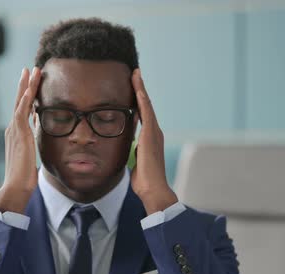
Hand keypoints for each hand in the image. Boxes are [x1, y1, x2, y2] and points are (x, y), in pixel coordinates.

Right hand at [0, 67, 40, 212]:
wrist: (16, 186)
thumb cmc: (23, 175)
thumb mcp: (31, 153)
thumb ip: (32, 140)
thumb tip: (38, 130)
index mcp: (16, 133)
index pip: (23, 109)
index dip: (27, 95)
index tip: (33, 83)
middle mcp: (13, 129)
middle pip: (20, 101)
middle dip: (25, 84)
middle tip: (29, 69)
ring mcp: (14, 130)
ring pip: (21, 102)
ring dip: (26, 85)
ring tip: (31, 70)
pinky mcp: (18, 134)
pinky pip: (22, 112)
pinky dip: (26, 99)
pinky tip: (30, 88)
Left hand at [130, 68, 177, 213]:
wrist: (154, 189)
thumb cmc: (145, 181)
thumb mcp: (136, 162)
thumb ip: (134, 154)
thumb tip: (130, 152)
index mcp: (149, 138)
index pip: (142, 114)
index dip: (137, 101)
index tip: (132, 88)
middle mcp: (153, 132)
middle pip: (145, 105)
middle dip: (140, 89)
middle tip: (135, 73)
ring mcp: (153, 132)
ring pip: (146, 105)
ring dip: (140, 89)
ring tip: (135, 74)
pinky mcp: (150, 134)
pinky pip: (146, 112)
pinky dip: (142, 99)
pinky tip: (138, 88)